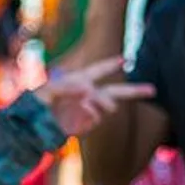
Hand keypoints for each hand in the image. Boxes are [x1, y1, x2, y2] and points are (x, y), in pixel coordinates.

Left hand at [32, 55, 153, 136]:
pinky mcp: (86, 124)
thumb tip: (89, 90)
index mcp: (80, 80)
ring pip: (108, 105)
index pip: (99, 70)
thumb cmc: (37, 102)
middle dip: (135, 91)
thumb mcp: (49, 90)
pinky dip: (90, 113)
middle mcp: (88, 95)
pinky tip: (80, 111)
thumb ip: (69, 87)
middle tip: (154, 90)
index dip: (111, 65)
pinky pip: (96, 118)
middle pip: (116, 92)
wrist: (31, 125)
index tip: (125, 60)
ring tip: (86, 101)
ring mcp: (89, 110)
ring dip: (101, 102)